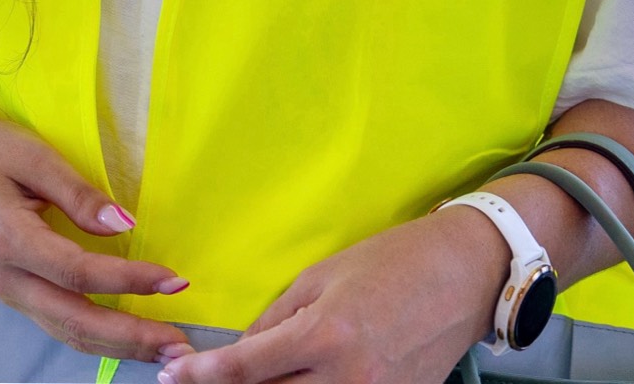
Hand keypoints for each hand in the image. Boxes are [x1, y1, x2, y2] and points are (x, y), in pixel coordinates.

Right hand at [0, 110, 194, 366]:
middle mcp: (6, 279)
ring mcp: (6, 291)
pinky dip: (94, 336)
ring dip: (117, 346)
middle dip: (132, 338)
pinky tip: (124, 338)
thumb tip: (125, 224)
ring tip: (163, 351)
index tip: (174, 280)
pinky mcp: (12, 291)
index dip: (130, 280)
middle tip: (180, 347)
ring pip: (66, 332)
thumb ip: (78, 193)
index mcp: (9, 241)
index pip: (80, 274)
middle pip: (76, 322)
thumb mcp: (33, 155)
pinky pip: (57, 323)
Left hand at [157, 209, 505, 383]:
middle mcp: (347, 379)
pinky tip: (300, 381)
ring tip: (250, 379)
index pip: (247, 368)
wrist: (464, 274)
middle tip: (199, 383)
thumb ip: (278, 320)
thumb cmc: (391, 261)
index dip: (202, 376)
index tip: (170, 376)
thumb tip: (243, 354)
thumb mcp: (322, 277)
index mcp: (324, 336)